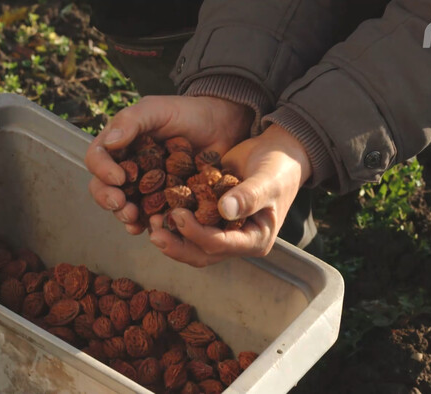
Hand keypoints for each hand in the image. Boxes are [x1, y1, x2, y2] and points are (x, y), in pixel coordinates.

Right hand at [85, 95, 252, 233]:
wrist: (221, 125)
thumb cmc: (186, 112)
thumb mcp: (156, 109)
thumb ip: (131, 121)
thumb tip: (109, 142)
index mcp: (119, 145)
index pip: (97, 159)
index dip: (102, 171)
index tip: (119, 178)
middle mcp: (127, 168)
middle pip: (104, 188)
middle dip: (108, 199)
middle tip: (122, 205)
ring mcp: (145, 187)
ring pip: (124, 206)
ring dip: (124, 216)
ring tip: (134, 220)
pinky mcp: (165, 202)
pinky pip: (152, 217)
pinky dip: (150, 225)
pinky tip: (155, 228)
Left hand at [147, 124, 311, 266]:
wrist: (278, 151)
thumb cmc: (279, 166)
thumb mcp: (268, 180)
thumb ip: (249, 195)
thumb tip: (224, 210)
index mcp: (255, 239)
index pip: (222, 245)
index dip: (198, 234)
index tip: (179, 215)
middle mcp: (237, 241)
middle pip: (202, 253)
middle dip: (177, 245)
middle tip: (154, 231)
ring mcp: (223, 231)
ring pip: (192, 244)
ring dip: (171, 236)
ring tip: (151, 222)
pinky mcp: (210, 217)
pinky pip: (189, 225)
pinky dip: (172, 220)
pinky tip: (154, 209)